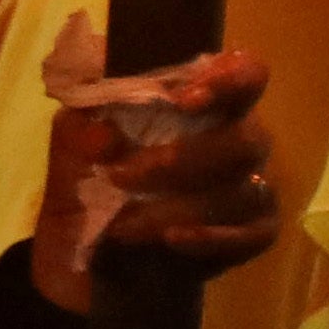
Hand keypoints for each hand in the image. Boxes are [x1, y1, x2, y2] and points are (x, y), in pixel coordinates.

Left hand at [28, 48, 277, 315]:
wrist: (87, 257)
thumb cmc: (91, 181)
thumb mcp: (72, 146)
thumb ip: (83, 125)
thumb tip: (104, 133)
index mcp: (203, 99)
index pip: (245, 72)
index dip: (227, 80)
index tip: (184, 100)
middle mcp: (239, 135)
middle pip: (247, 138)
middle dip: (182, 160)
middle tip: (122, 177)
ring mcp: (254, 185)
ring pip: (242, 190)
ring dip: (176, 207)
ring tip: (123, 224)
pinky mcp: (256, 231)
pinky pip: (252, 234)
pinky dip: (211, 238)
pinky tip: (173, 240)